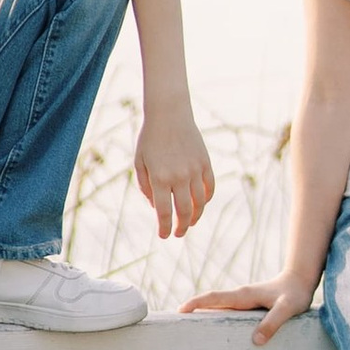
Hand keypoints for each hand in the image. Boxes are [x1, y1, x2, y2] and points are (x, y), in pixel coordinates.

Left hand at [135, 105, 215, 241]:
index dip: (164, 228)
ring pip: (200, 203)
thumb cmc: (150, 138)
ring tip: (189, 223)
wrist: (169, 113)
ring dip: (195, 217)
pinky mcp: (205, 162)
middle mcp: (179, 176)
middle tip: (178, 234)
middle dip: (181, 227)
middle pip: (184, 212)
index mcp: (159, 178)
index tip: (164, 236)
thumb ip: (145, 187)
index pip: (164, 212)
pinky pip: (209, 188)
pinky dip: (206, 200)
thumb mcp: (139, 162)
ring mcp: (194, 170)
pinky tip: (200, 205)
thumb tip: (155, 207)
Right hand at [184, 272, 317, 345]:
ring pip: (217, 306)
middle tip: (174, 325)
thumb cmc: (295, 293)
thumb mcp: (287, 309)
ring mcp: (243, 300)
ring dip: (203, 314)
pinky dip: (216, 316)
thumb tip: (255, 341)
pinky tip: (215, 330)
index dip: (196, 303)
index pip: (214, 298)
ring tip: (189, 331)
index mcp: (244, 295)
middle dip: (192, 310)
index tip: (179, 311)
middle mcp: (240, 296)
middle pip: (210, 302)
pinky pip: (227, 310)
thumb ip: (272, 323)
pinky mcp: (248, 305)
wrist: (300, 279)